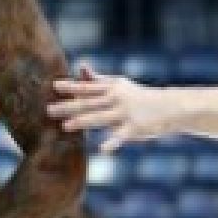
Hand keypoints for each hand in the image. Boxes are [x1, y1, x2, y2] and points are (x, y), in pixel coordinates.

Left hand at [48, 63, 175, 152]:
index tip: (54, 86)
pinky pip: (120, 137)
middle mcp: (116, 98)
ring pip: (100, 118)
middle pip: (88, 103)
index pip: (87, 87)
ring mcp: (125, 113)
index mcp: (112, 87)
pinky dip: (112, 143)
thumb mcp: (120, 85)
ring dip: (82, 121)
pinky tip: (102, 149)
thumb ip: (98, 80)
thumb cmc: (139, 96)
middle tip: (49, 110)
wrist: (169, 107)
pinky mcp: (134, 128)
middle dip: (68, 107)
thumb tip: (81, 67)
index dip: (70, 87)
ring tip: (65, 126)